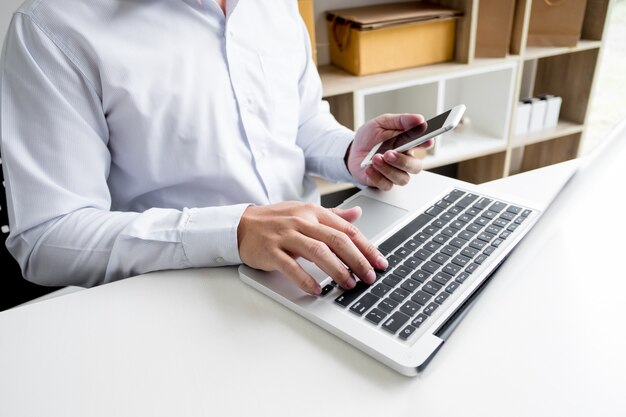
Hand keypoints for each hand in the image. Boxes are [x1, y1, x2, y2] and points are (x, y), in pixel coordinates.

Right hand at [237, 202, 388, 294]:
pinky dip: (306, 279)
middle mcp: (301, 222)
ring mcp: (285, 236)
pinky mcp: (271, 251)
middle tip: (369, 277)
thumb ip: (332, 215)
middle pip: (337, 240)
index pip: (347, 230)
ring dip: (337, 270)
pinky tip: (317, 290)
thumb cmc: (275, 221)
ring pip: (318, 251)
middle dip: (357, 260)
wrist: (240, 225)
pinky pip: (291, 266)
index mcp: (313, 212)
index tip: (380, 263)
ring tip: (349, 284)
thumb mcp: (305, 212)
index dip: (366, 247)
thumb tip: (357, 214)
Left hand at [346, 113, 432, 190]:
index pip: (424, 144)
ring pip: (402, 178)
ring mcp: (395, 173)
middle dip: (403, 161)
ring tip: (376, 159)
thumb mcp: (382, 123)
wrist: (352, 150)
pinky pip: (386, 185)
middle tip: (389, 153)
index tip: (426, 140)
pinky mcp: (383, 182)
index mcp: (408, 144)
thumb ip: (401, 121)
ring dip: (388, 169)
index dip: (427, 143)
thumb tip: (418, 119)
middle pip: (416, 166)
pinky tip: (369, 168)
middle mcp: (404, 160)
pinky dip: (377, 177)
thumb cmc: (369, 137)